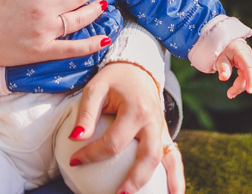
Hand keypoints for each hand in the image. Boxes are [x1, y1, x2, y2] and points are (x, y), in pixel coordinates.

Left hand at [67, 62, 183, 193]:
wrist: (138, 69)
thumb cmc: (113, 80)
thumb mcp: (96, 88)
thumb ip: (86, 113)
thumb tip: (75, 138)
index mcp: (136, 110)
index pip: (114, 142)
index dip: (92, 154)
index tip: (74, 161)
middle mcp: (154, 122)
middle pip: (148, 156)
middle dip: (134, 180)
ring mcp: (163, 130)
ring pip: (168, 160)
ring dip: (164, 184)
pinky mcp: (166, 136)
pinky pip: (175, 158)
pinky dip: (177, 178)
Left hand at [216, 39, 251, 98]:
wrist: (228, 43)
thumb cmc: (224, 50)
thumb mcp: (220, 58)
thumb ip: (223, 67)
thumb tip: (223, 78)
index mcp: (242, 53)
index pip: (249, 67)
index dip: (250, 79)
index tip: (249, 91)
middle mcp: (249, 57)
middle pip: (248, 75)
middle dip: (240, 86)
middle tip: (230, 94)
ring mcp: (251, 62)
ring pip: (248, 77)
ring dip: (241, 86)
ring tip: (231, 93)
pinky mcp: (249, 66)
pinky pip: (247, 76)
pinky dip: (242, 83)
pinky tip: (235, 90)